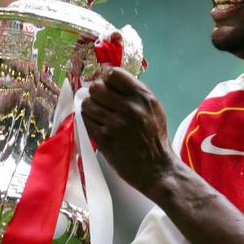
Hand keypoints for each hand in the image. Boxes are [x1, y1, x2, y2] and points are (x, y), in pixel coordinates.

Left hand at [81, 69, 174, 197]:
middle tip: (102, 103)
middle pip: (97, 87)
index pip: (114, 74)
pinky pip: (86, 120)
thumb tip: (109, 76)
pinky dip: (90, 122)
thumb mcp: (154, 110)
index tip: (106, 85)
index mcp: (144, 98)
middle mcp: (130, 108)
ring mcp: (116, 123)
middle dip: (97, 94)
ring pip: (88, 104)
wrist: (157, 169)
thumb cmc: (155, 139)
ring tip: (100, 117)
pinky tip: (99, 127)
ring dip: (91, 109)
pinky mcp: (104, 138)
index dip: (107, 79)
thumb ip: (135, 94)